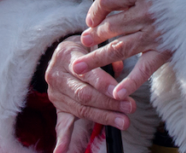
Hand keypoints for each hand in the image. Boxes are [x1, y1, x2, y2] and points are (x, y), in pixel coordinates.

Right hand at [46, 35, 133, 150]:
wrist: (65, 52)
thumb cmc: (85, 48)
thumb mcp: (94, 43)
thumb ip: (106, 55)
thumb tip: (119, 69)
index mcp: (66, 55)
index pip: (86, 73)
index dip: (104, 84)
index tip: (120, 91)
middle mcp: (56, 74)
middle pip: (84, 94)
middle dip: (109, 103)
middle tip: (130, 108)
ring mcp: (55, 92)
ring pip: (80, 109)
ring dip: (103, 118)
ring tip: (123, 121)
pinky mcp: (57, 106)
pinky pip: (61, 124)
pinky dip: (62, 139)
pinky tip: (61, 151)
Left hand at [75, 0, 170, 100]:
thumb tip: (104, 10)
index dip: (94, 10)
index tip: (91, 20)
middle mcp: (146, 11)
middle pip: (110, 26)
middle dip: (93, 37)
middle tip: (83, 44)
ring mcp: (155, 33)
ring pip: (119, 48)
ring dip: (97, 59)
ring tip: (80, 68)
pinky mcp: (165, 50)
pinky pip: (144, 69)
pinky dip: (130, 82)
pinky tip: (117, 93)